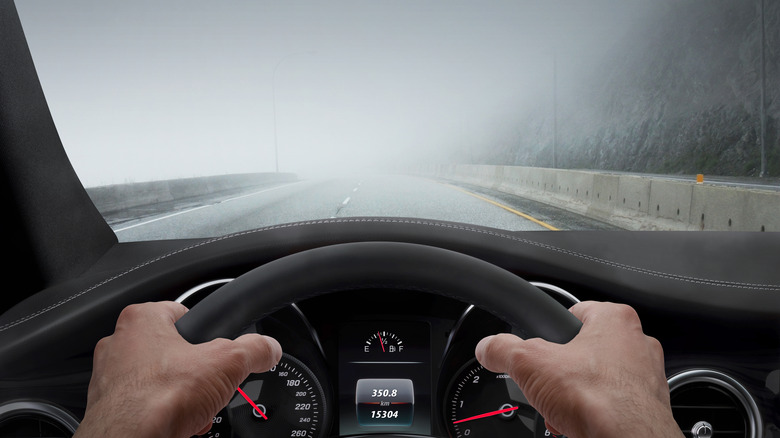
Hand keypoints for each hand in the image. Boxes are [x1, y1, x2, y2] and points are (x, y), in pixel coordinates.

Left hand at [73, 301, 281, 437]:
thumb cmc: (157, 399)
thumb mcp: (228, 363)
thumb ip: (254, 349)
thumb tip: (268, 348)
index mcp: (142, 319)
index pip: (183, 312)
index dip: (206, 332)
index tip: (218, 349)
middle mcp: (119, 343)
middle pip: (173, 350)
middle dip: (194, 370)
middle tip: (208, 384)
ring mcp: (109, 377)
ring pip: (158, 379)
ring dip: (180, 394)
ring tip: (194, 408)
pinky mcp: (108, 407)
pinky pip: (144, 404)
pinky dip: (163, 413)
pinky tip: (178, 423)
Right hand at [475, 301, 682, 437]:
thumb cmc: (600, 398)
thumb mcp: (529, 363)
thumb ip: (503, 349)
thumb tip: (488, 347)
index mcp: (615, 319)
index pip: (574, 313)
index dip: (550, 332)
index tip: (539, 349)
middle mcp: (637, 343)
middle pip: (584, 350)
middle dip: (563, 370)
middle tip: (550, 384)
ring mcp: (647, 376)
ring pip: (598, 379)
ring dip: (577, 394)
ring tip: (564, 407)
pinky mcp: (648, 407)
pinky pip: (612, 404)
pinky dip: (595, 413)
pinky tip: (581, 422)